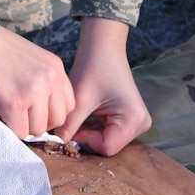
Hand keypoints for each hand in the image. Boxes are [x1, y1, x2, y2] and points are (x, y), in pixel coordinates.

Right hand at [0, 26, 75, 138]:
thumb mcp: (31, 59)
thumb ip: (41, 80)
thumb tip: (40, 111)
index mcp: (55, 67)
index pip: (68, 105)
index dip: (50, 112)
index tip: (33, 110)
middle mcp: (49, 79)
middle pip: (57, 120)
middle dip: (38, 121)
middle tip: (19, 114)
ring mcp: (32, 91)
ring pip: (38, 128)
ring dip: (22, 126)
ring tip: (6, 110)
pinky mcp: (13, 102)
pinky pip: (19, 131)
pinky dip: (9, 128)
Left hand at [59, 18, 150, 154]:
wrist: (102, 48)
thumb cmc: (93, 67)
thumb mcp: (80, 98)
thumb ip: (69, 125)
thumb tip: (55, 145)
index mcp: (134, 119)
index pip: (107, 147)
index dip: (86, 140)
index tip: (72, 126)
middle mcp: (140, 124)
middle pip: (107, 145)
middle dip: (87, 136)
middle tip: (73, 120)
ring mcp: (135, 123)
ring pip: (105, 140)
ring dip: (88, 132)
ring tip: (79, 113)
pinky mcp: (128, 119)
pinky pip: (107, 133)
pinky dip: (92, 127)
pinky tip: (86, 112)